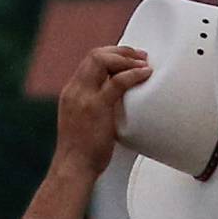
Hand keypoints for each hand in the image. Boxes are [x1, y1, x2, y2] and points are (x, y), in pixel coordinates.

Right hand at [54, 44, 150, 180]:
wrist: (74, 167)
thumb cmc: (83, 153)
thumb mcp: (85, 124)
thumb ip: (95, 110)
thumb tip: (115, 108)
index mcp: (72, 92)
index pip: (89, 62)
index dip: (110, 55)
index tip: (127, 58)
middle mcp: (76, 89)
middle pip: (95, 55)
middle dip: (120, 51)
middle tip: (140, 55)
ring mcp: (84, 96)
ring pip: (103, 61)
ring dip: (126, 58)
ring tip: (144, 62)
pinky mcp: (97, 107)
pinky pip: (117, 82)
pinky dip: (133, 74)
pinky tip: (145, 74)